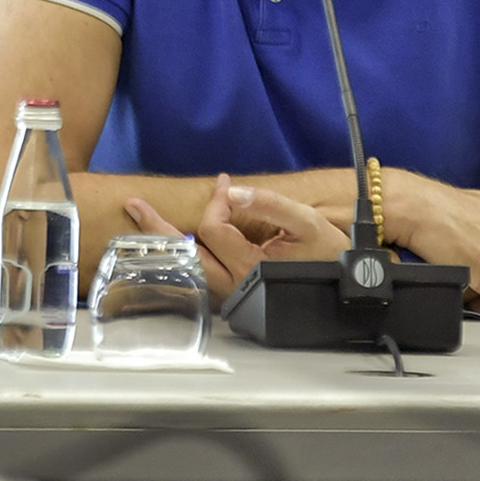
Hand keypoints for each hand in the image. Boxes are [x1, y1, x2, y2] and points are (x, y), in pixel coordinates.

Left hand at [126, 174, 346, 294]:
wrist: (345, 287)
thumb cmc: (328, 253)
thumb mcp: (304, 221)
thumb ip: (269, 204)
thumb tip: (236, 192)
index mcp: (250, 268)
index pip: (214, 228)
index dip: (217, 202)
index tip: (228, 184)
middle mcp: (233, 286)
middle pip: (183, 256)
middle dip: (157, 229)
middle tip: (134, 204)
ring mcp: (229, 295)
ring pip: (186, 269)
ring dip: (164, 243)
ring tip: (142, 220)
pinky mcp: (231, 296)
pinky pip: (197, 276)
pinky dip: (181, 257)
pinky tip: (168, 241)